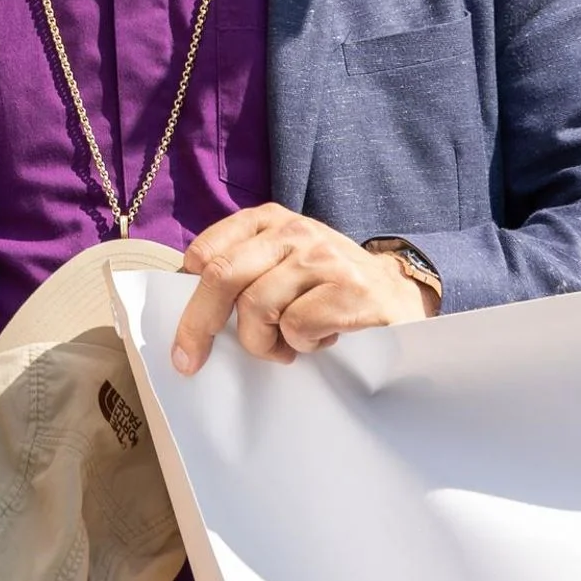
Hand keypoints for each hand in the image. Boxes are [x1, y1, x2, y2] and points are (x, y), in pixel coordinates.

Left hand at [172, 206, 437, 373]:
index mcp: (269, 220)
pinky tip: (320, 340)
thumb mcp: (282, 263)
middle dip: (199, 325)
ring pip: (256, 307)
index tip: (182, 329)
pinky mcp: (348, 290)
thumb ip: (242, 270)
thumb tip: (184, 305)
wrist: (398, 295)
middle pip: (222, 275)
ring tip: (285, 347)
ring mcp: (322, 258)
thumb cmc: (327, 287)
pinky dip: (300, 345)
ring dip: (263, 343)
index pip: (208, 250)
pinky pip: (296, 327)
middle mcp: (294, 231)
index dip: (186, 294)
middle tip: (190, 360)